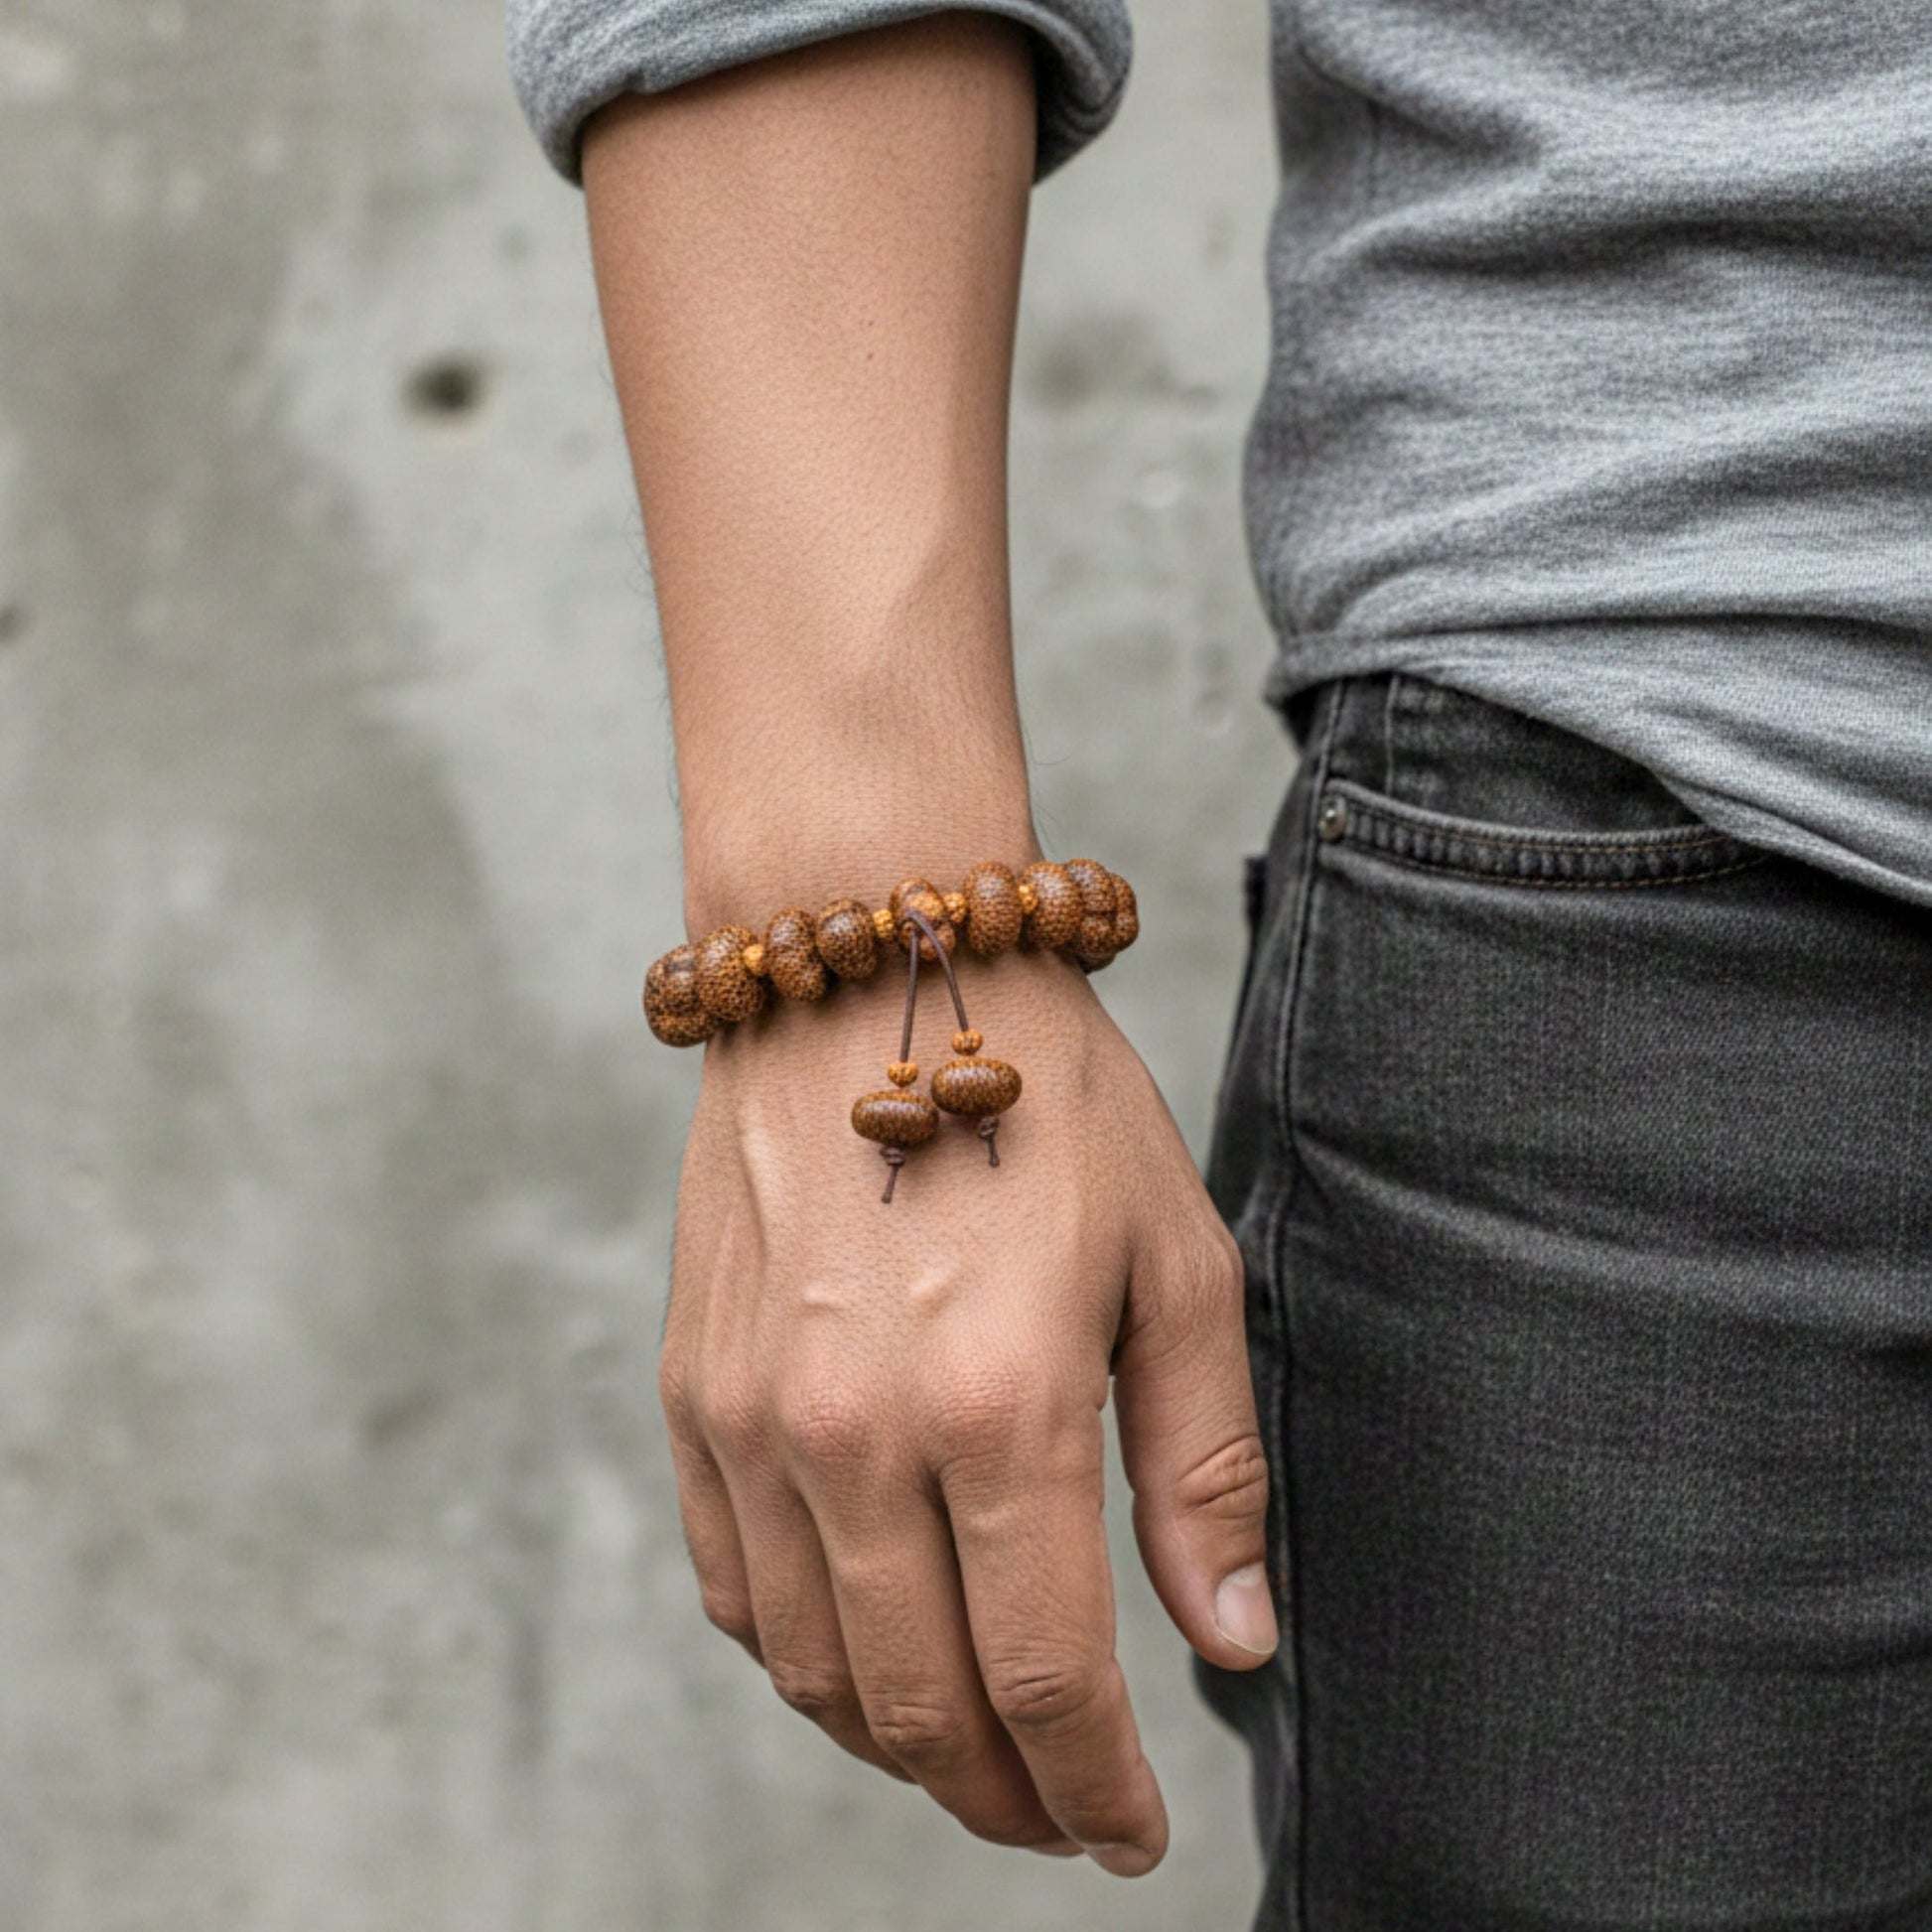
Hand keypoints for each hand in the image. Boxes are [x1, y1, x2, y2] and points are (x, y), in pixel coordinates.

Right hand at [659, 942, 1275, 1875]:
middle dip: (1005, 1795)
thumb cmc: (1044, 1102)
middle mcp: (857, 1433)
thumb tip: (1228, 1641)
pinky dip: (801, 1663)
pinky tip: (865, 1655)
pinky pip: (732, 1590)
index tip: (1131, 1834)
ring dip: (902, 1747)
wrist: (868, 975)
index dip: (1095, 1789)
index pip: (1045, 1680)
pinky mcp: (695, 1394)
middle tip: (1059, 1812)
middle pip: (922, 1707)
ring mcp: (756, 1420)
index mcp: (1002, 1404)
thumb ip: (1202, 1466)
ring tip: (975, 1753)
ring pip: (816, 1673)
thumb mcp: (1173, 1263)